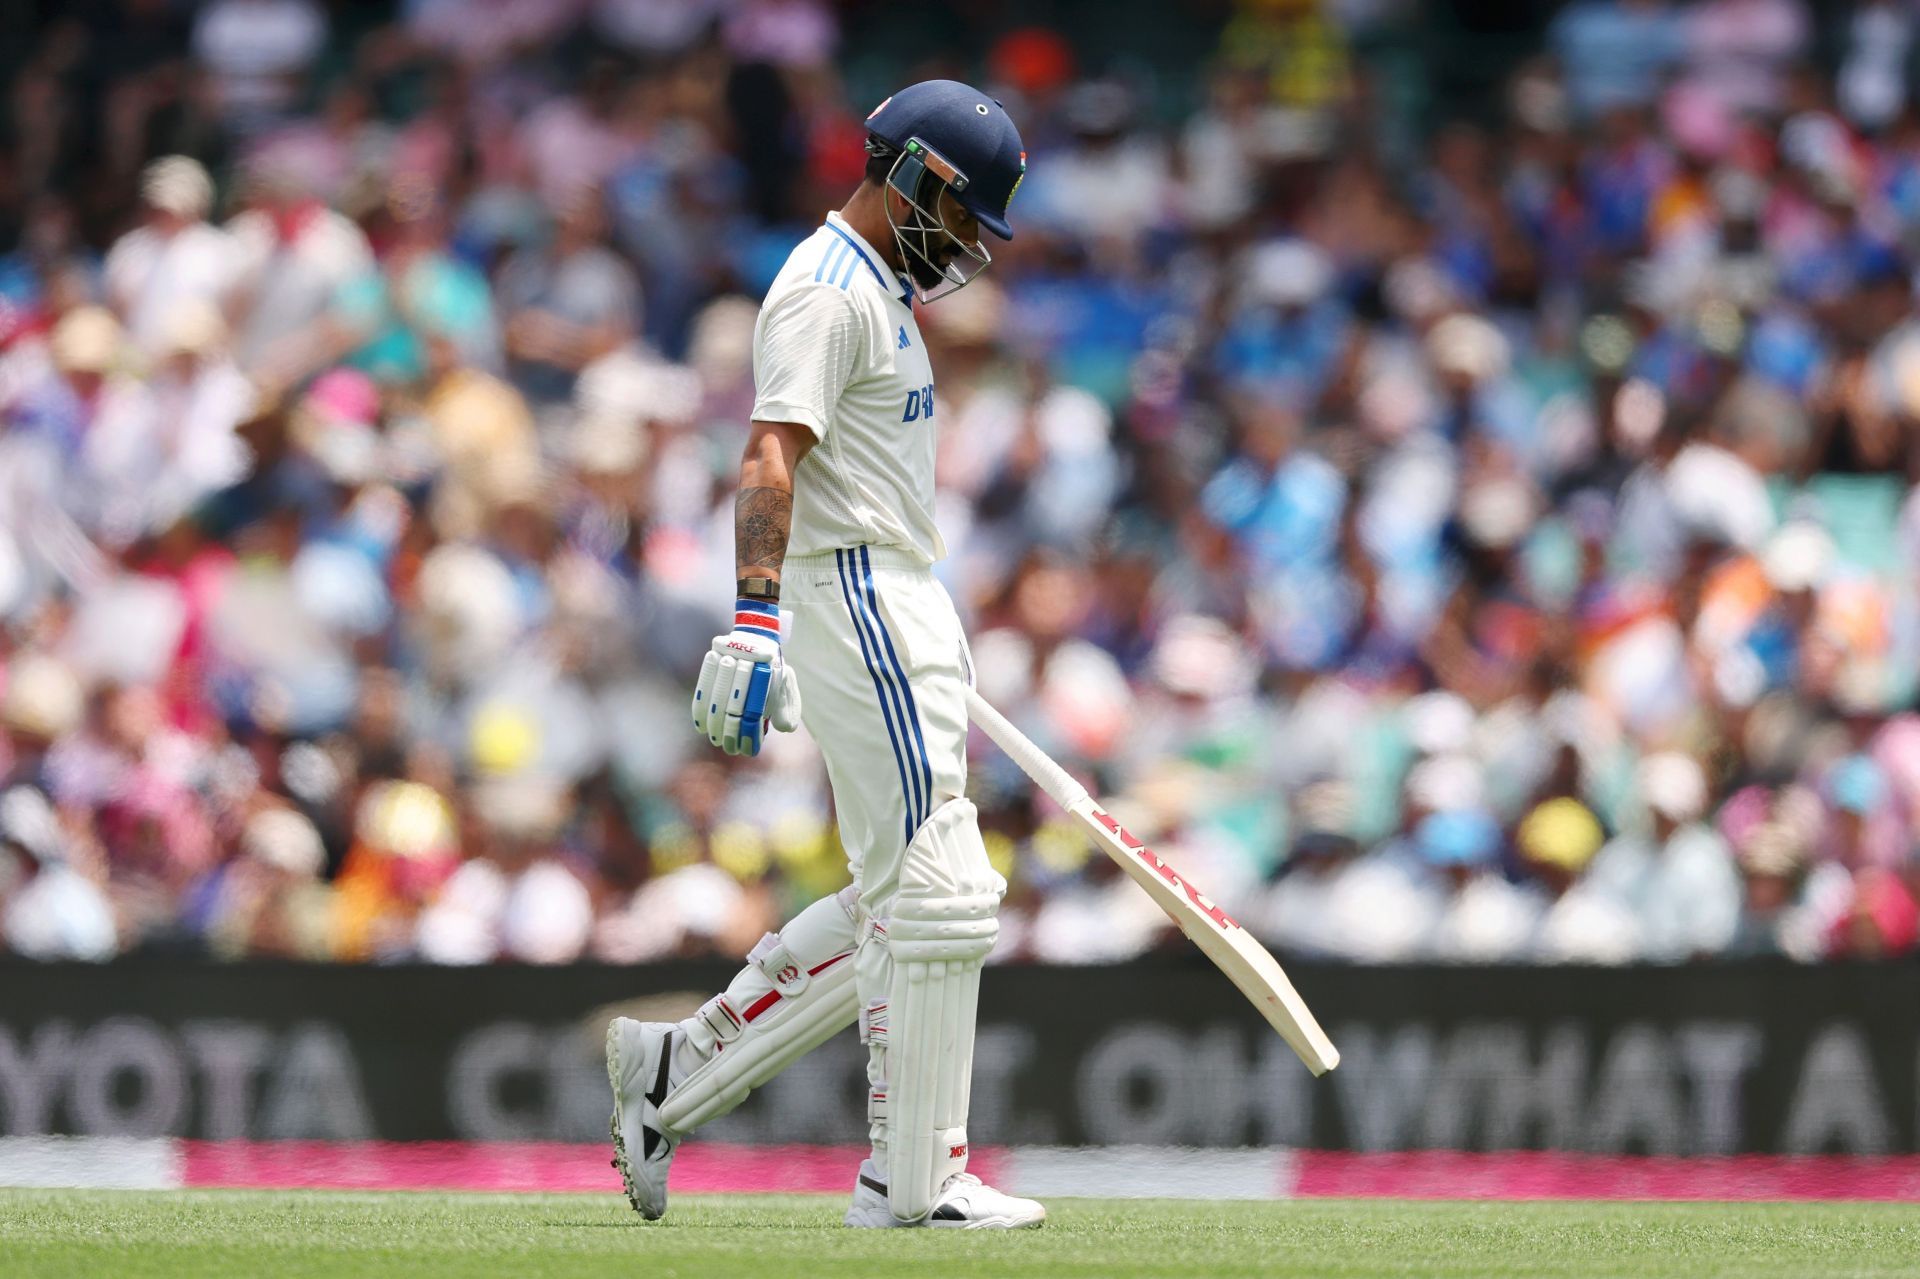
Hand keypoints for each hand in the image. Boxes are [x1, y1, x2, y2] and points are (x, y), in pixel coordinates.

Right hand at [692, 598, 801, 755]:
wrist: (757, 633)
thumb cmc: (770, 668)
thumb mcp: (784, 684)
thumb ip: (785, 706)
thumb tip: (785, 728)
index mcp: (771, 670)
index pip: (757, 707)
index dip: (751, 731)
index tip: (748, 750)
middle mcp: (751, 662)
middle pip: (735, 703)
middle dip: (730, 730)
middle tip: (728, 749)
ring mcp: (731, 655)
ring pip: (718, 695)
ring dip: (714, 722)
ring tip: (715, 740)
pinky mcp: (715, 653)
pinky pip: (704, 685)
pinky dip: (701, 707)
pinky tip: (701, 725)